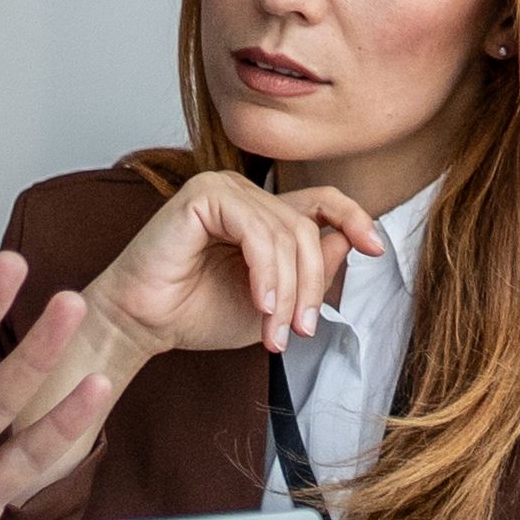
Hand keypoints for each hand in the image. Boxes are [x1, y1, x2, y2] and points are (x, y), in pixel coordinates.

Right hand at [81, 166, 386, 361]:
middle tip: (300, 330)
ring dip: (287, 290)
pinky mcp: (203, 195)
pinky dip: (265, 272)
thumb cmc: (197, 313)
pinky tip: (259, 303)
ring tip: (276, 330)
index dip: (354, 219)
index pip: (323, 202)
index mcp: (263, 214)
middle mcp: (246, 195)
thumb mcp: (272, 303)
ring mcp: (224, 188)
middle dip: (311, 285)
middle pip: (309, 228)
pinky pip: (256, 231)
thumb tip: (351, 244)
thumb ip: (310, 273)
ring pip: (287, 234)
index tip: (376, 249)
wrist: (143, 325)